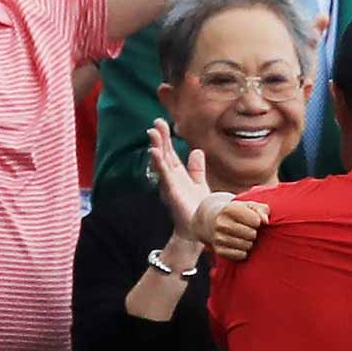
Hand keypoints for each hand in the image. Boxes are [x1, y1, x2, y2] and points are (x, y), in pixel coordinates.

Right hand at [147, 118, 210, 240]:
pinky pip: (164, 175)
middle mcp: (171, 178)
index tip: (163, 124)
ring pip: (161, 162)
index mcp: (177, 175)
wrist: (197, 228)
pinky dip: (159, 163)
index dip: (166, 139)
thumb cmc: (196, 208)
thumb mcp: (199, 183)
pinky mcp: (171, 192)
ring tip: (152, 132)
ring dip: (157, 147)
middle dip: (160, 138)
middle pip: (164, 154)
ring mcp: (170, 184)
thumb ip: (196, 168)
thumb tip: (196, 151)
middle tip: (156, 122)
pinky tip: (155, 152)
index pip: (170, 153)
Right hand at [212, 200, 268, 260]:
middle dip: (254, 233)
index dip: (258, 222)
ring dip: (250, 242)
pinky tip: (240, 245)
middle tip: (249, 230)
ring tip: (244, 237)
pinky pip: (240, 255)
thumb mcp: (250, 205)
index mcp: (229, 209)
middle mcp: (221, 223)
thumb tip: (265, 221)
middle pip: (251, 234)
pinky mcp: (218, 250)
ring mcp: (218, 237)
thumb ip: (261, 210)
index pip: (256, 221)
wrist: (212, 219)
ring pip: (246, 245)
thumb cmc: (238, 211)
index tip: (253, 220)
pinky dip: (244, 252)